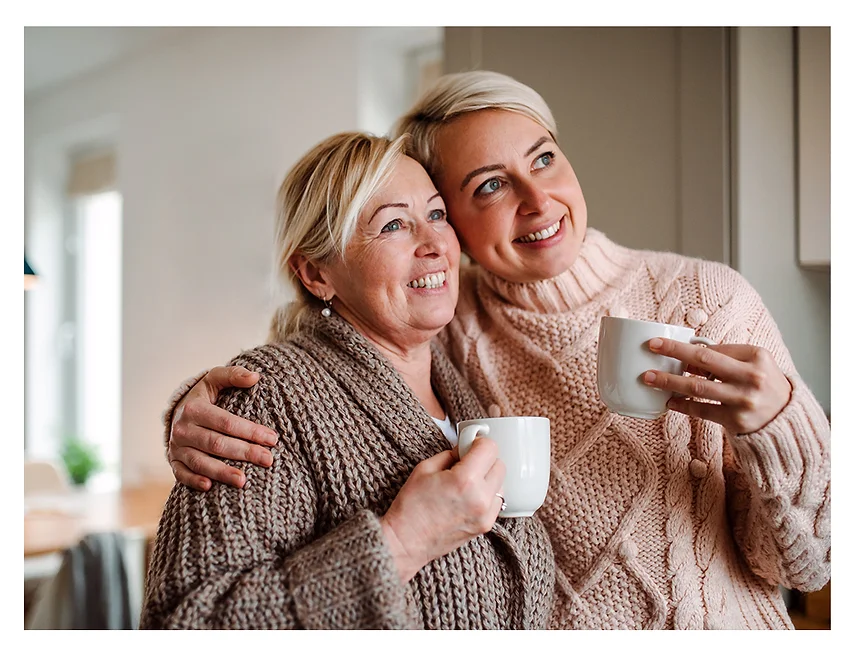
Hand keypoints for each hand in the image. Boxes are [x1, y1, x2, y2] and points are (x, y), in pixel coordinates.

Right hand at [168, 366, 277, 490]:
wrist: (177, 411)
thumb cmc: (205, 395)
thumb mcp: (215, 379)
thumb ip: (234, 375)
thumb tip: (255, 377)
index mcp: (194, 408)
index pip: (227, 422)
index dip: (250, 431)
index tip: (273, 439)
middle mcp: (183, 429)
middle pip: (217, 444)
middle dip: (244, 452)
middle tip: (268, 460)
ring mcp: (177, 447)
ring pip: (200, 462)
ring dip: (222, 472)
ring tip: (243, 481)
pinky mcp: (174, 460)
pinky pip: (182, 474)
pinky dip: (194, 481)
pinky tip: (210, 487)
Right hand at [380, 438, 505, 581]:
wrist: (406, 542)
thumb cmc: (411, 506)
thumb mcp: (425, 468)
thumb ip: (450, 454)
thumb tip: (464, 449)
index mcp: (464, 479)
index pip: (490, 448)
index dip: (479, 442)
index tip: (470, 444)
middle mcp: (480, 497)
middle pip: (499, 464)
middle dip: (484, 459)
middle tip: (467, 462)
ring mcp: (486, 514)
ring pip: (501, 484)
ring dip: (488, 478)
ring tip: (467, 482)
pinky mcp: (486, 526)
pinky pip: (497, 502)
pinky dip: (487, 495)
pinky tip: (469, 496)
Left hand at [642, 338, 792, 433]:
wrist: (786, 418)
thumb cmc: (764, 385)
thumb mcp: (753, 364)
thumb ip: (726, 357)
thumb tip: (686, 356)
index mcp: (756, 356)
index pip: (715, 348)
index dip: (686, 346)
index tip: (661, 343)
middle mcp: (751, 377)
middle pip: (705, 360)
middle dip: (675, 351)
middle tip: (651, 347)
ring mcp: (743, 400)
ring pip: (697, 387)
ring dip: (669, 381)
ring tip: (649, 377)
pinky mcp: (735, 420)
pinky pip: (701, 410)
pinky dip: (682, 405)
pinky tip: (669, 401)